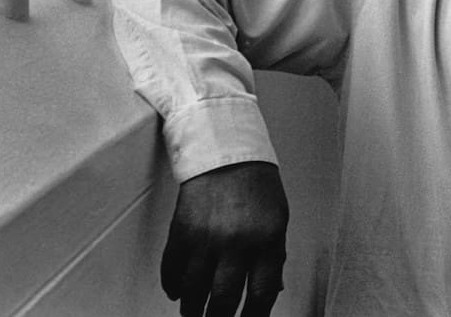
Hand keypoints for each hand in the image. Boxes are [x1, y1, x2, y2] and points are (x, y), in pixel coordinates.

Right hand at [161, 161, 288, 316]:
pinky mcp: (182, 230)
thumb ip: (274, 256)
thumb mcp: (277, 219)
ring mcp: (206, 238)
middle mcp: (236, 242)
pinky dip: (173, 285)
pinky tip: (177, 292)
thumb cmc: (255, 183)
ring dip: (192, 308)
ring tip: (193, 313)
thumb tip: (272, 291)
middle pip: (224, 299)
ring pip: (194, 291)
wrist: (226, 150)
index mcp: (267, 240)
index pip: (262, 294)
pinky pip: (173, 268)